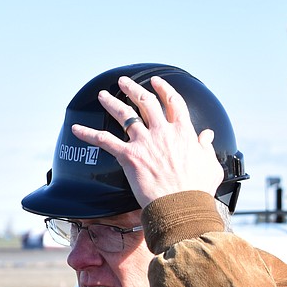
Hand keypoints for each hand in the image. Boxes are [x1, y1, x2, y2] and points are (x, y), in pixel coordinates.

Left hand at [71, 75, 223, 208]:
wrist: (181, 205)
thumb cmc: (197, 190)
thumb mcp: (211, 165)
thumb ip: (207, 147)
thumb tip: (207, 135)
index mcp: (183, 132)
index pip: (174, 103)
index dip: (164, 89)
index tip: (157, 82)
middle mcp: (163, 132)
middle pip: (146, 102)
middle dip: (134, 89)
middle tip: (124, 82)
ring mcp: (145, 142)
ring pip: (125, 115)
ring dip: (112, 103)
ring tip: (102, 95)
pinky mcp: (129, 156)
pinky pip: (104, 141)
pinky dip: (88, 134)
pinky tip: (76, 129)